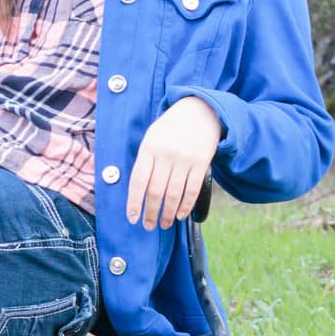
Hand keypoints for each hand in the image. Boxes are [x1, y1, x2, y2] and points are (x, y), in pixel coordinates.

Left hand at [125, 96, 221, 229]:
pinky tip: (180, 214)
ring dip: (168, 213)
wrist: (201, 110)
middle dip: (151, 212)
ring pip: (174, 193)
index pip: (138, 181)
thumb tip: (138, 191)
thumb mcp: (152, 137)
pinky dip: (186, 205)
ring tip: (165, 224)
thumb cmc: (171, 128)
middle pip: (156, 191)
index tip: (132, 218)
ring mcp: (185, 159)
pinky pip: (192, 189)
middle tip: (149, 225)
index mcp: (148, 148)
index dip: (134, 202)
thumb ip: (145, 161)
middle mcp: (166, 154)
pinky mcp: (201, 162)